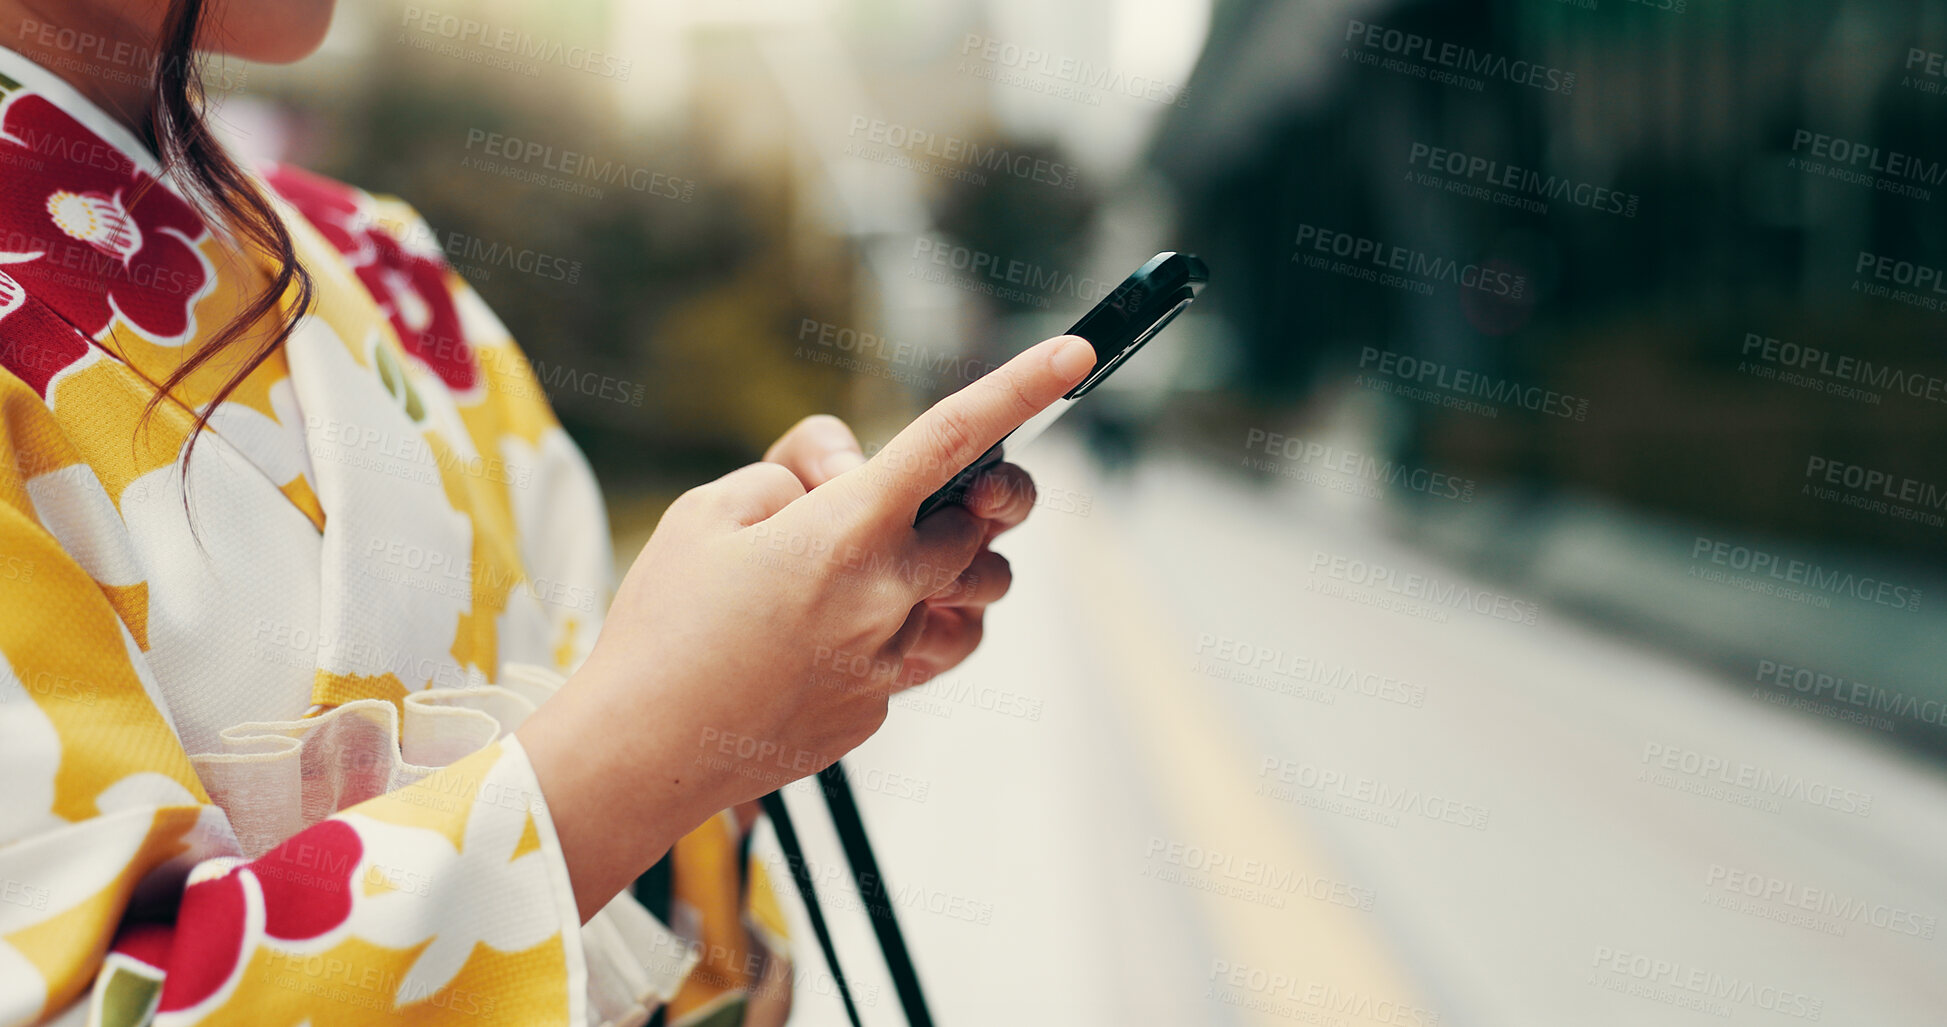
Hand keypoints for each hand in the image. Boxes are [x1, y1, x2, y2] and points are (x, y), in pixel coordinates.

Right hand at [517, 335, 1095, 919]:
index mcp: (848, 532)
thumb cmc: (663, 625)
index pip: (952, 439)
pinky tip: (824, 638)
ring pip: (971, 598)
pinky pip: (916, 653)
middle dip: (960, 501)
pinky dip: (889, 632)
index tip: (1074, 356)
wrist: (640, 754)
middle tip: (880, 503)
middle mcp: (888, 596)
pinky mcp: (877, 707)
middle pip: (979, 525)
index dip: (1021, 389)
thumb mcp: (708, 512)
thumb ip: (794, 475)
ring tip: (862, 574)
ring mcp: (890, 661)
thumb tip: (847, 482)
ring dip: (943, 572)